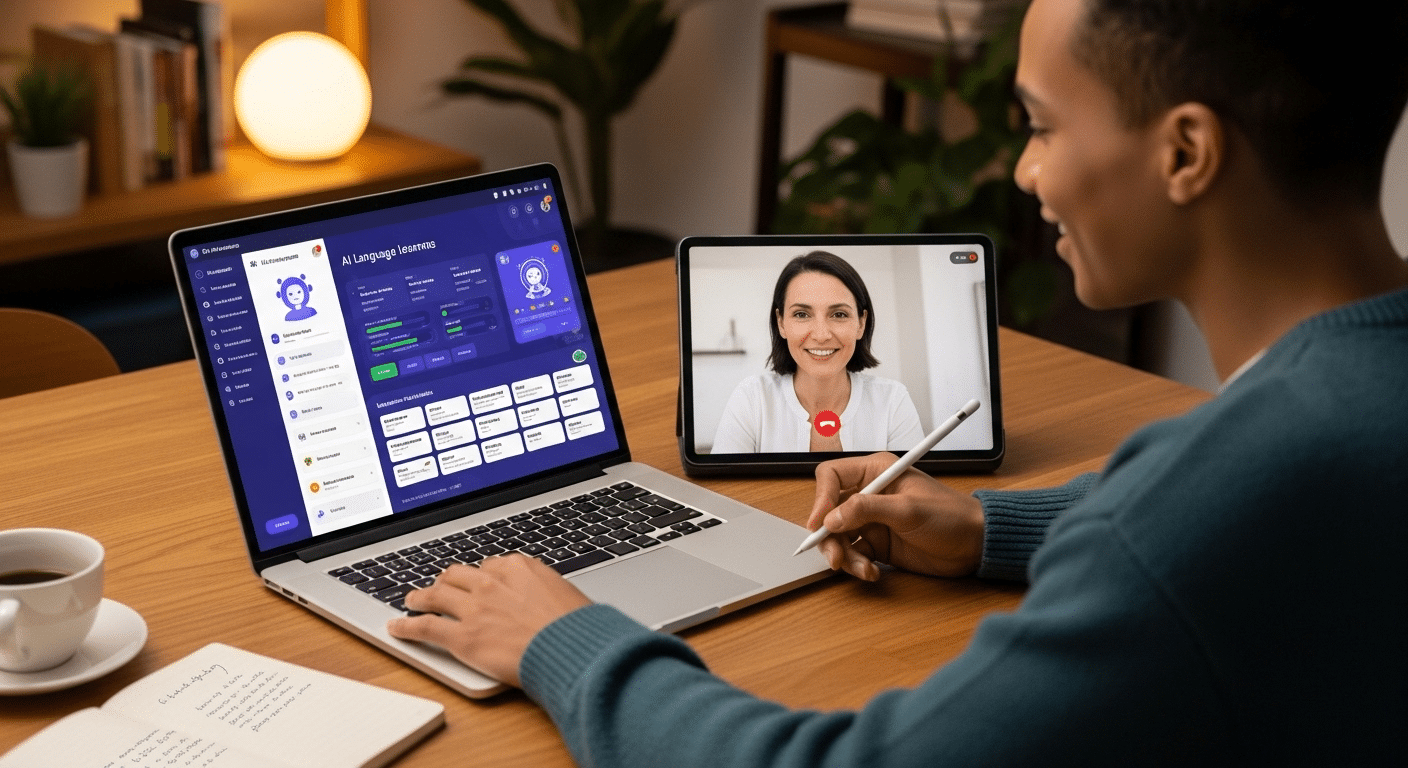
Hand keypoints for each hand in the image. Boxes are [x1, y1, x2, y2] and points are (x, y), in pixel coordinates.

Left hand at [386, 554, 590, 686]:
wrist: (573, 648)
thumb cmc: (578, 628)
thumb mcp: (566, 595)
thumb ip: (544, 592)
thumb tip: (543, 600)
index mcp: (519, 568)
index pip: (489, 566)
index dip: (480, 576)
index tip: (477, 582)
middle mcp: (492, 582)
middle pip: (458, 575)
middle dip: (447, 581)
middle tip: (440, 587)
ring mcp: (474, 608)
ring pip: (436, 595)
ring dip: (421, 597)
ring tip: (412, 600)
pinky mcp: (462, 637)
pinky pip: (425, 627)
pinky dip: (406, 627)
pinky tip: (397, 627)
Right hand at [808, 453, 984, 580]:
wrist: (975, 544)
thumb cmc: (951, 516)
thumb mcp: (908, 509)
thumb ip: (867, 510)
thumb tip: (832, 518)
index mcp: (876, 472)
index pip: (832, 477)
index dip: (821, 499)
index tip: (820, 523)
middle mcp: (869, 494)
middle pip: (829, 512)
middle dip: (829, 537)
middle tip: (836, 557)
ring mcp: (872, 521)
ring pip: (838, 537)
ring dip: (844, 556)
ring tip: (861, 568)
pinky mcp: (878, 544)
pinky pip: (854, 554)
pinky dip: (857, 566)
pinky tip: (872, 573)